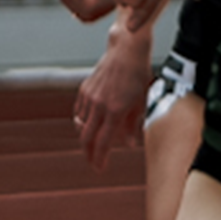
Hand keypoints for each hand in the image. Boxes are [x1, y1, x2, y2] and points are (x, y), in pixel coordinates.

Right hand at [74, 18, 152, 168]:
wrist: (126, 51)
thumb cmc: (138, 75)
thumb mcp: (141, 102)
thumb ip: (133, 125)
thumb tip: (128, 145)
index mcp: (115, 111)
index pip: (103, 142)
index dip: (100, 159)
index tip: (100, 168)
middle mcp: (99, 105)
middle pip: (86, 138)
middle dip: (88, 154)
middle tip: (93, 162)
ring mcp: (89, 97)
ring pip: (81, 125)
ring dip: (86, 138)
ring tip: (93, 144)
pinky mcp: (84, 89)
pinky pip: (79, 111)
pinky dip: (82, 121)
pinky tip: (88, 125)